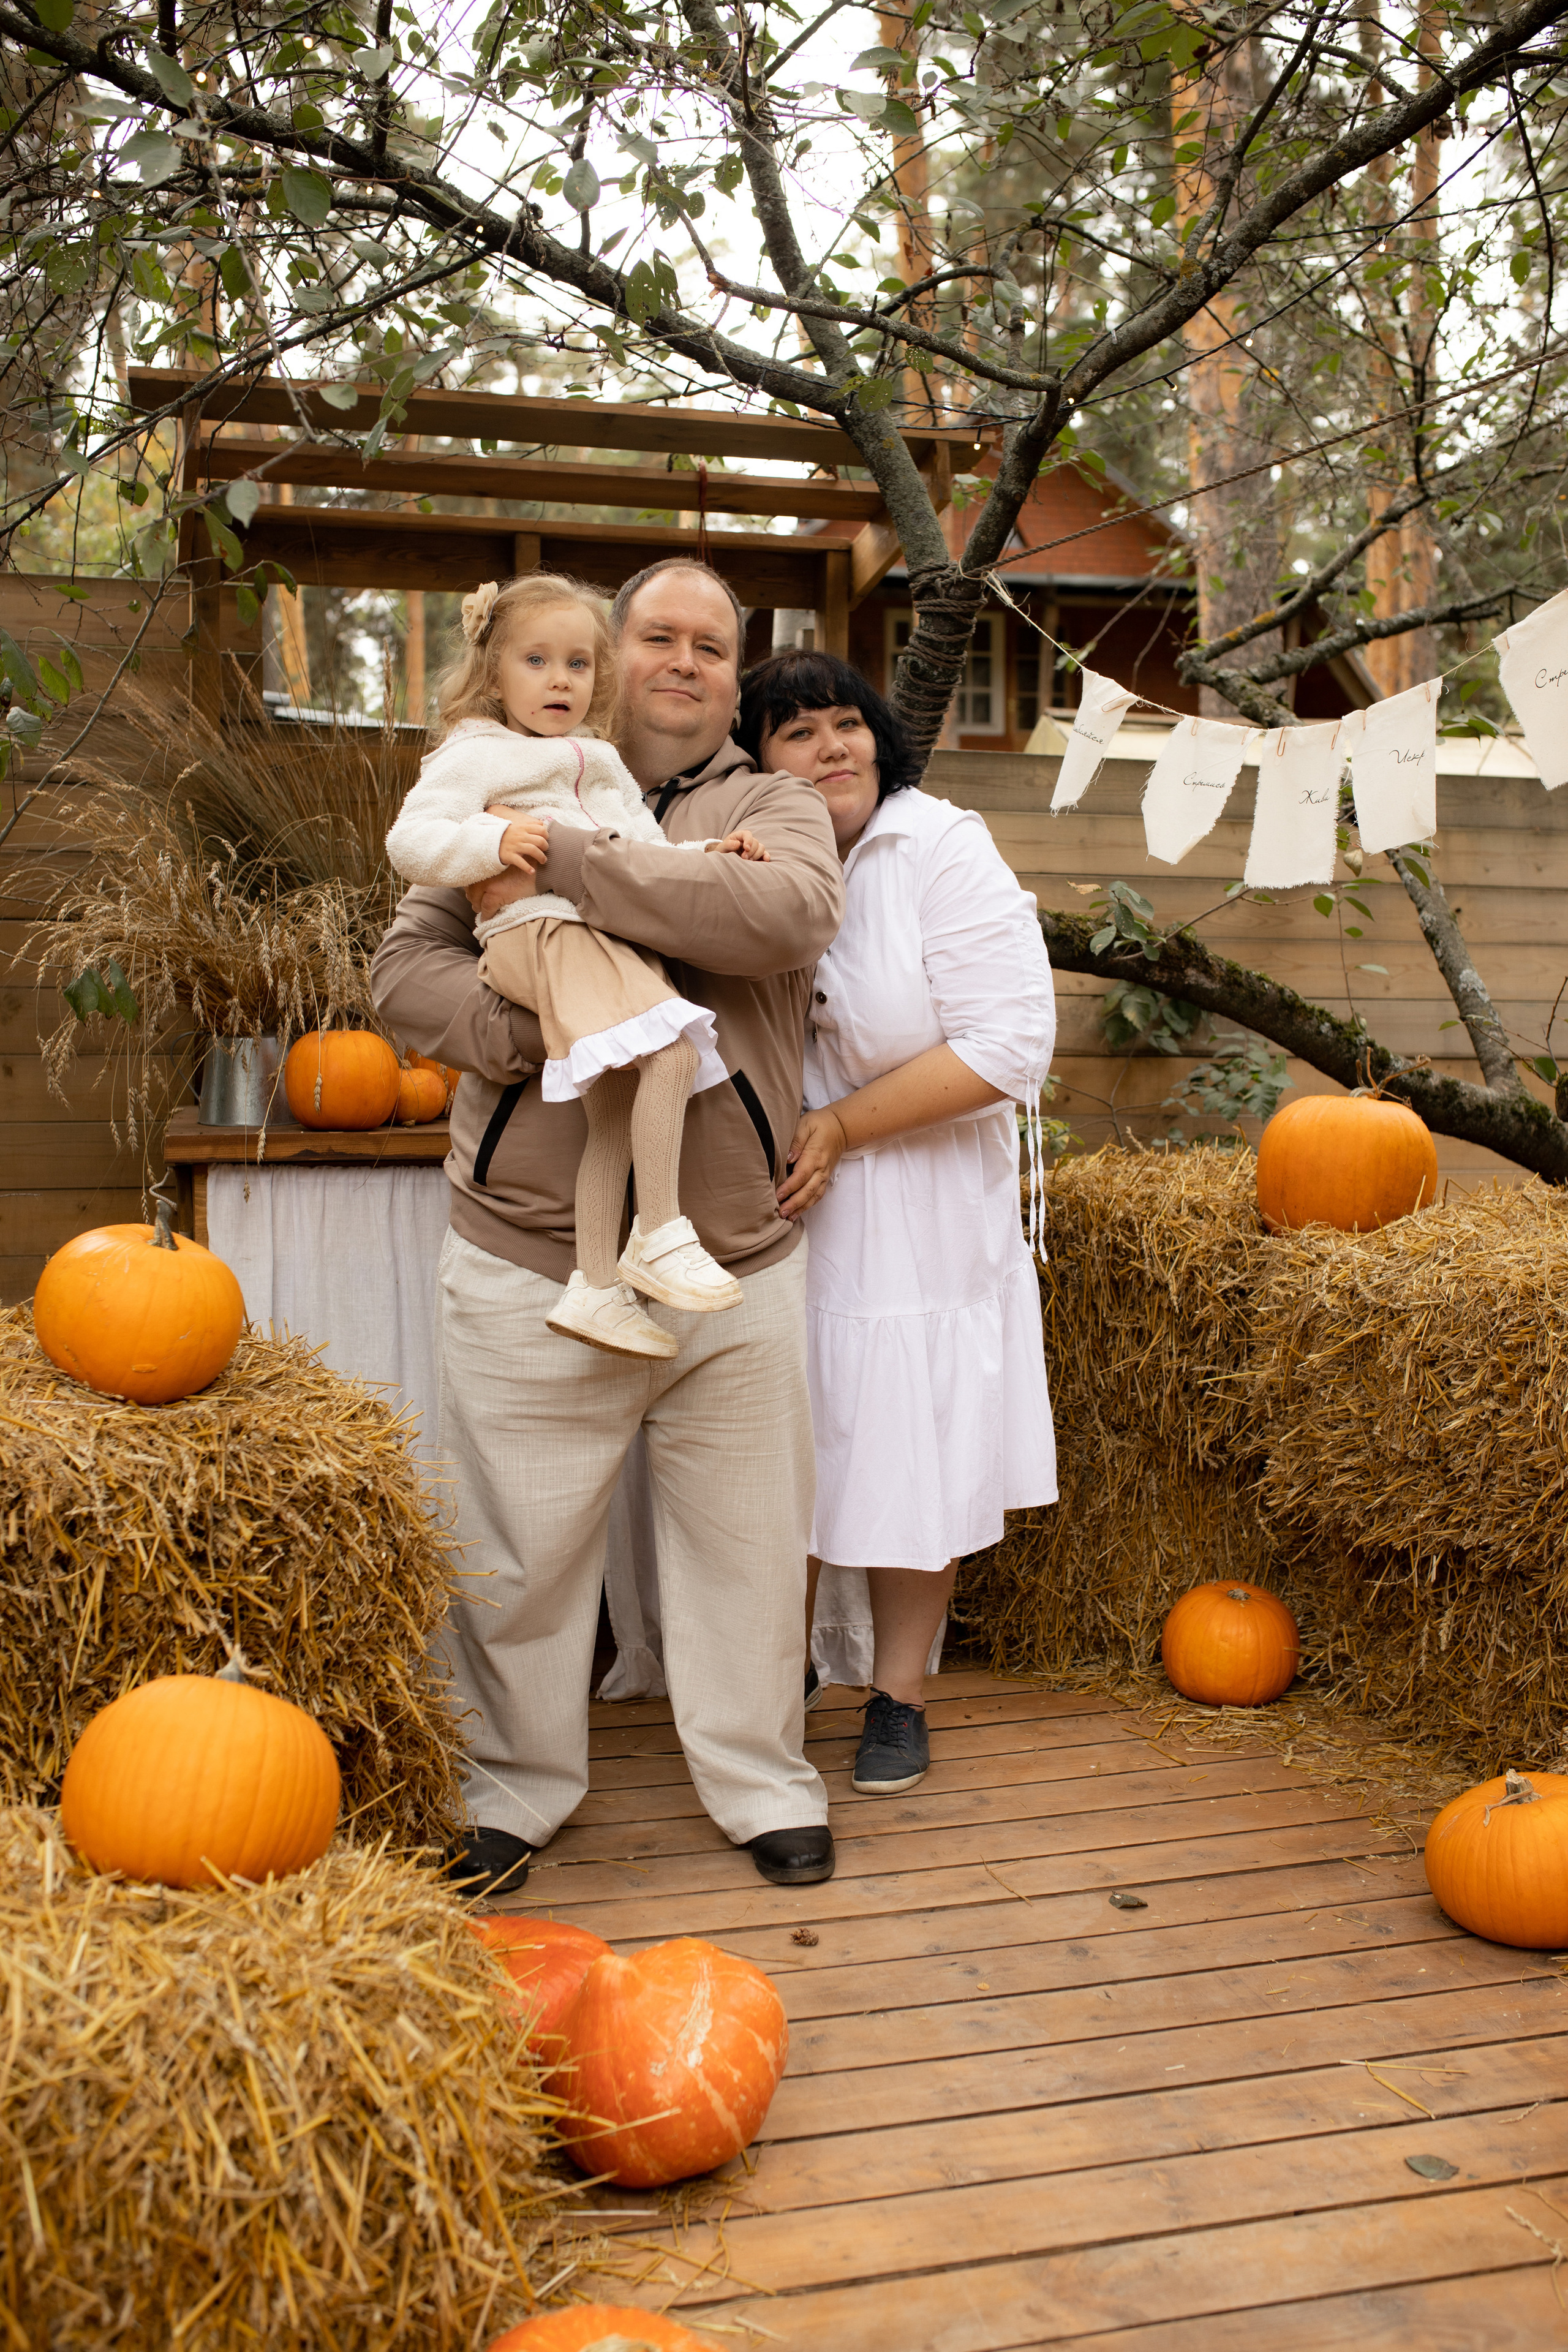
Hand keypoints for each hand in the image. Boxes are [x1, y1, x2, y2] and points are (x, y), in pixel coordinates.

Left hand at [466, 864, 537, 919]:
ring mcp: (488, 885)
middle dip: (474, 900)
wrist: (538, 870)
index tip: (474, 897)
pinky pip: (486, 910)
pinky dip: (486, 917)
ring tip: (484, 913)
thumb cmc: (525, 868)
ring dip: (480, 909)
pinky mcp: (495, 895)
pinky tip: (487, 920)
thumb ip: (494, 872)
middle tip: (479, 907)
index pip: (471, 882)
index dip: (472, 891)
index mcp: (485, 866)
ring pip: (477, 902)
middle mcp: (483, 874)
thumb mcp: (506, 866)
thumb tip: (485, 886)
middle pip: (471, 892)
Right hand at [497, 813, 550, 870]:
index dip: (546, 835)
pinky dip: (527, 868)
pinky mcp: (510, 856)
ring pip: (533, 850)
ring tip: (543, 861)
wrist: (490, 841)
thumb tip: (542, 823)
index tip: (545, 840)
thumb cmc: (507, 835)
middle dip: (546, 847)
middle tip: (545, 851)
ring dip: (541, 857)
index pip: (541, 829)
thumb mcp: (518, 826)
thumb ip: (530, 824)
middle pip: (539, 840)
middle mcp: (520, 836)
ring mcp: (515, 846)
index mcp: (523, 828)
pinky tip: (532, 871)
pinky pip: (521, 862)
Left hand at [706, 829, 770, 861]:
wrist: (724, 859)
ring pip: (761, 848)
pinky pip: (765, 854)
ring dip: (757, 855)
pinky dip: (766, 857)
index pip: (747, 834)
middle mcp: (748, 841)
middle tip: (744, 858)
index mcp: (740, 836)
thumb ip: (728, 844)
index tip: (746, 848)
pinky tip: (765, 860)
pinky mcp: (757, 855)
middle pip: (755, 842)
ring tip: (749, 861)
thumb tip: (738, 844)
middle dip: (751, 851)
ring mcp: (754, 848)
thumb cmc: (723, 851)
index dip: (749, 840)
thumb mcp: (722, 847)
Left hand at [776, 1105, 846, 1219]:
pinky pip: (817, 1195)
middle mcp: (821, 1169)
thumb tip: (789, 1158)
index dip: (790, 1187)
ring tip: (787, 1217)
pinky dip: (808, 1206)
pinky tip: (797, 1213)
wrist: (840, 1128)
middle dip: (794, 1203)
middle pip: (808, 1190)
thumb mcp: (805, 1125)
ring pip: (813, 1196)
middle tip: (781, 1213)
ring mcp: (824, 1175)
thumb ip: (796, 1141)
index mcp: (814, 1156)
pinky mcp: (824, 1178)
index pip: (801, 1175)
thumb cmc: (819, 1124)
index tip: (778, 1195)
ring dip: (801, 1208)